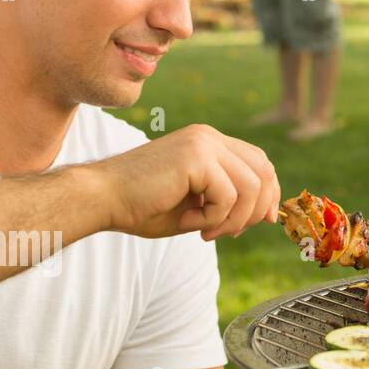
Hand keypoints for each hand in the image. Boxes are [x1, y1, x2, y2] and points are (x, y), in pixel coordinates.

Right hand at [100, 124, 280, 241]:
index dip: (269, 192)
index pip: (259, 162)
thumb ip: (230, 202)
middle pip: (263, 171)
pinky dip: (214, 218)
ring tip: (205, 231)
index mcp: (209, 142)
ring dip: (234, 219)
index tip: (265, 220)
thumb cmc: (141, 206)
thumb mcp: (196, 203)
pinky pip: (228, 195)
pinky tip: (189, 221)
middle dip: (256, 209)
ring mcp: (204, 142)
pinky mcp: (196, 156)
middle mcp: (209, 136)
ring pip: (251, 186)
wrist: (99, 199)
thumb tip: (268, 214)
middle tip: (226, 232)